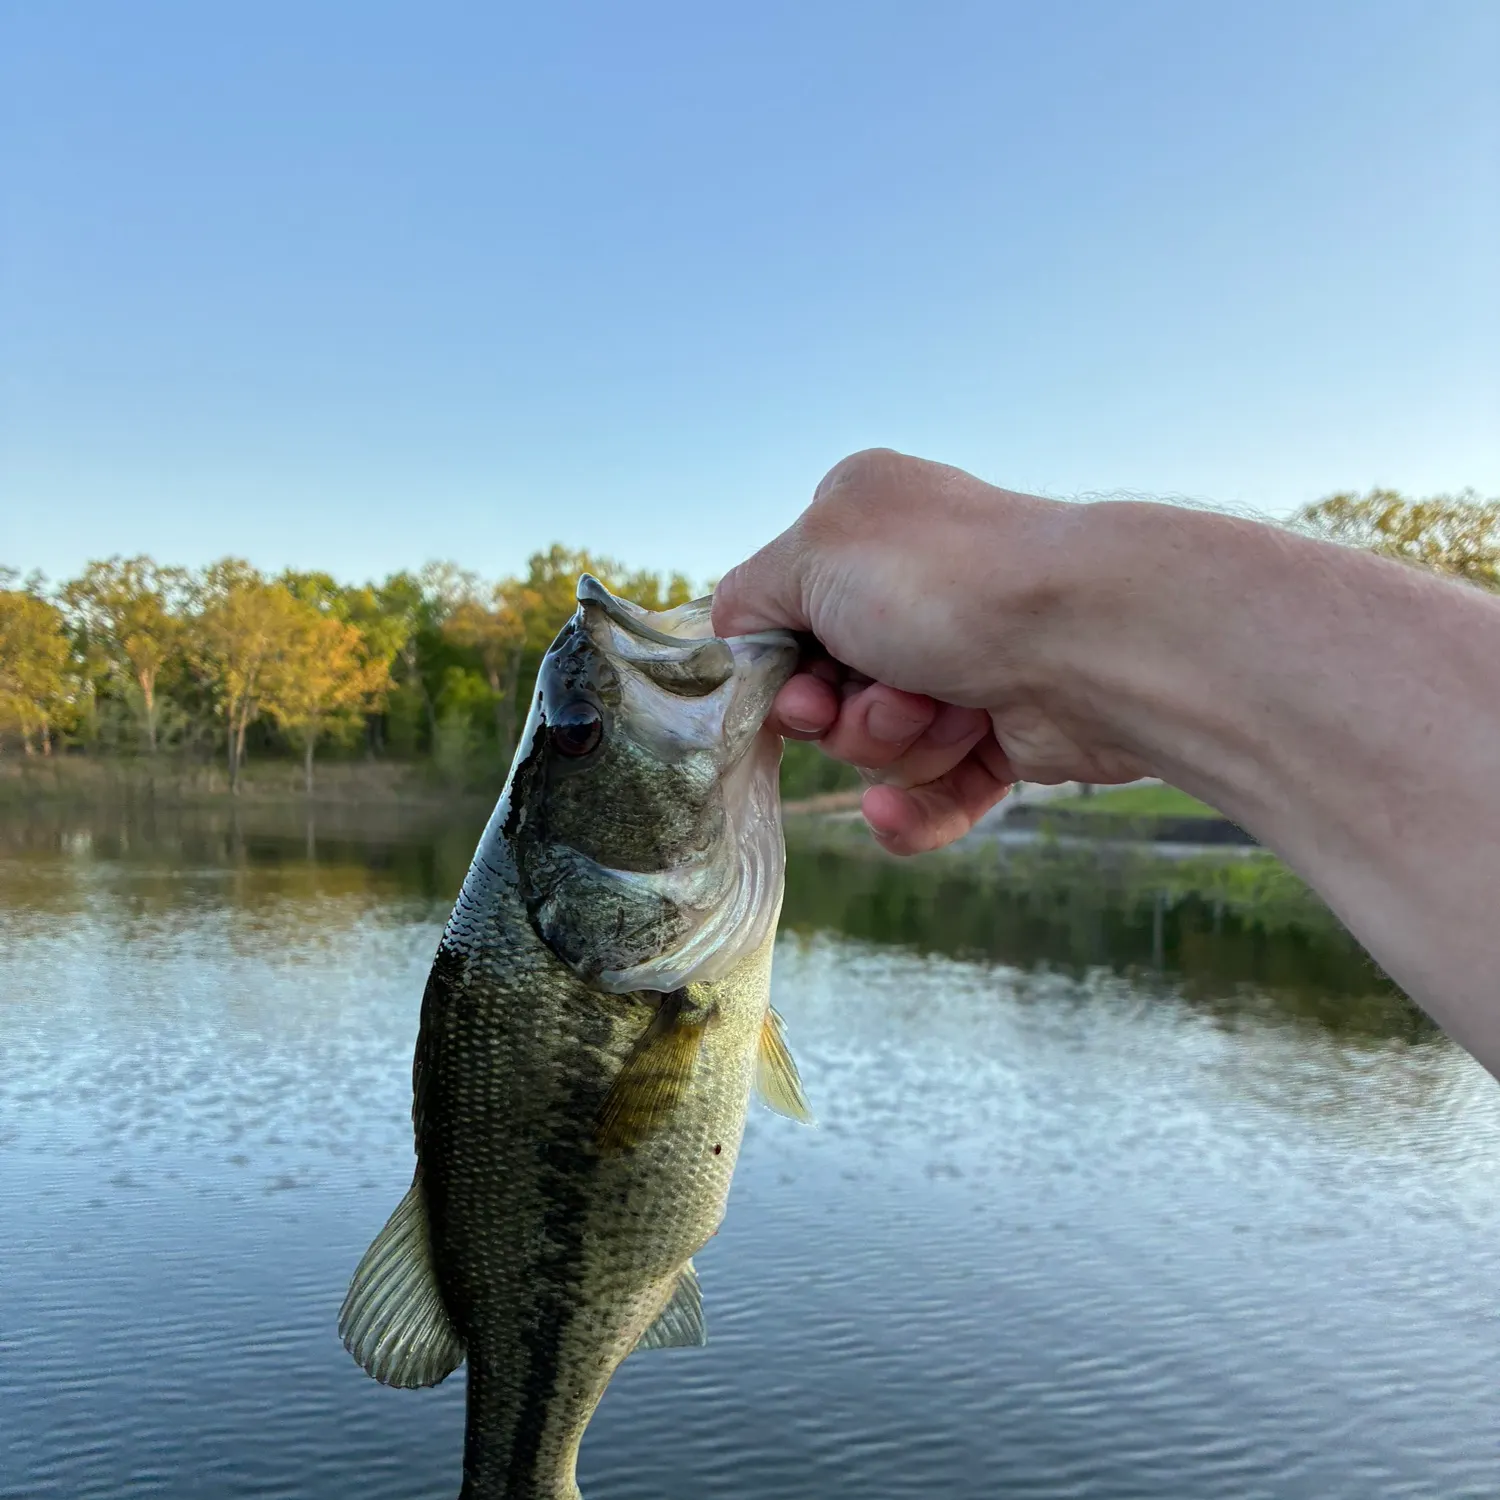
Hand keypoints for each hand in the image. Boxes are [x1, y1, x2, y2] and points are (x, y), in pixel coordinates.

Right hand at [712, 449, 1148, 852]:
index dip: (779, 668)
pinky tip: (894, 815)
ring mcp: (961, 663)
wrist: (1091, 640)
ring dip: (896, 743)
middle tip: (883, 691)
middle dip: (843, 711)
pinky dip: (915, 808)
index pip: (782, 616)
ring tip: (945, 711)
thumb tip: (735, 638)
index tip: (794, 686)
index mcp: (865, 529)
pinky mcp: (1003, 735)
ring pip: (879, 746)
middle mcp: (914, 590)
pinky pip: (934, 793)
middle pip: (826, 691)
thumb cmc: (945, 583)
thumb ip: (746, 596)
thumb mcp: (811, 552)